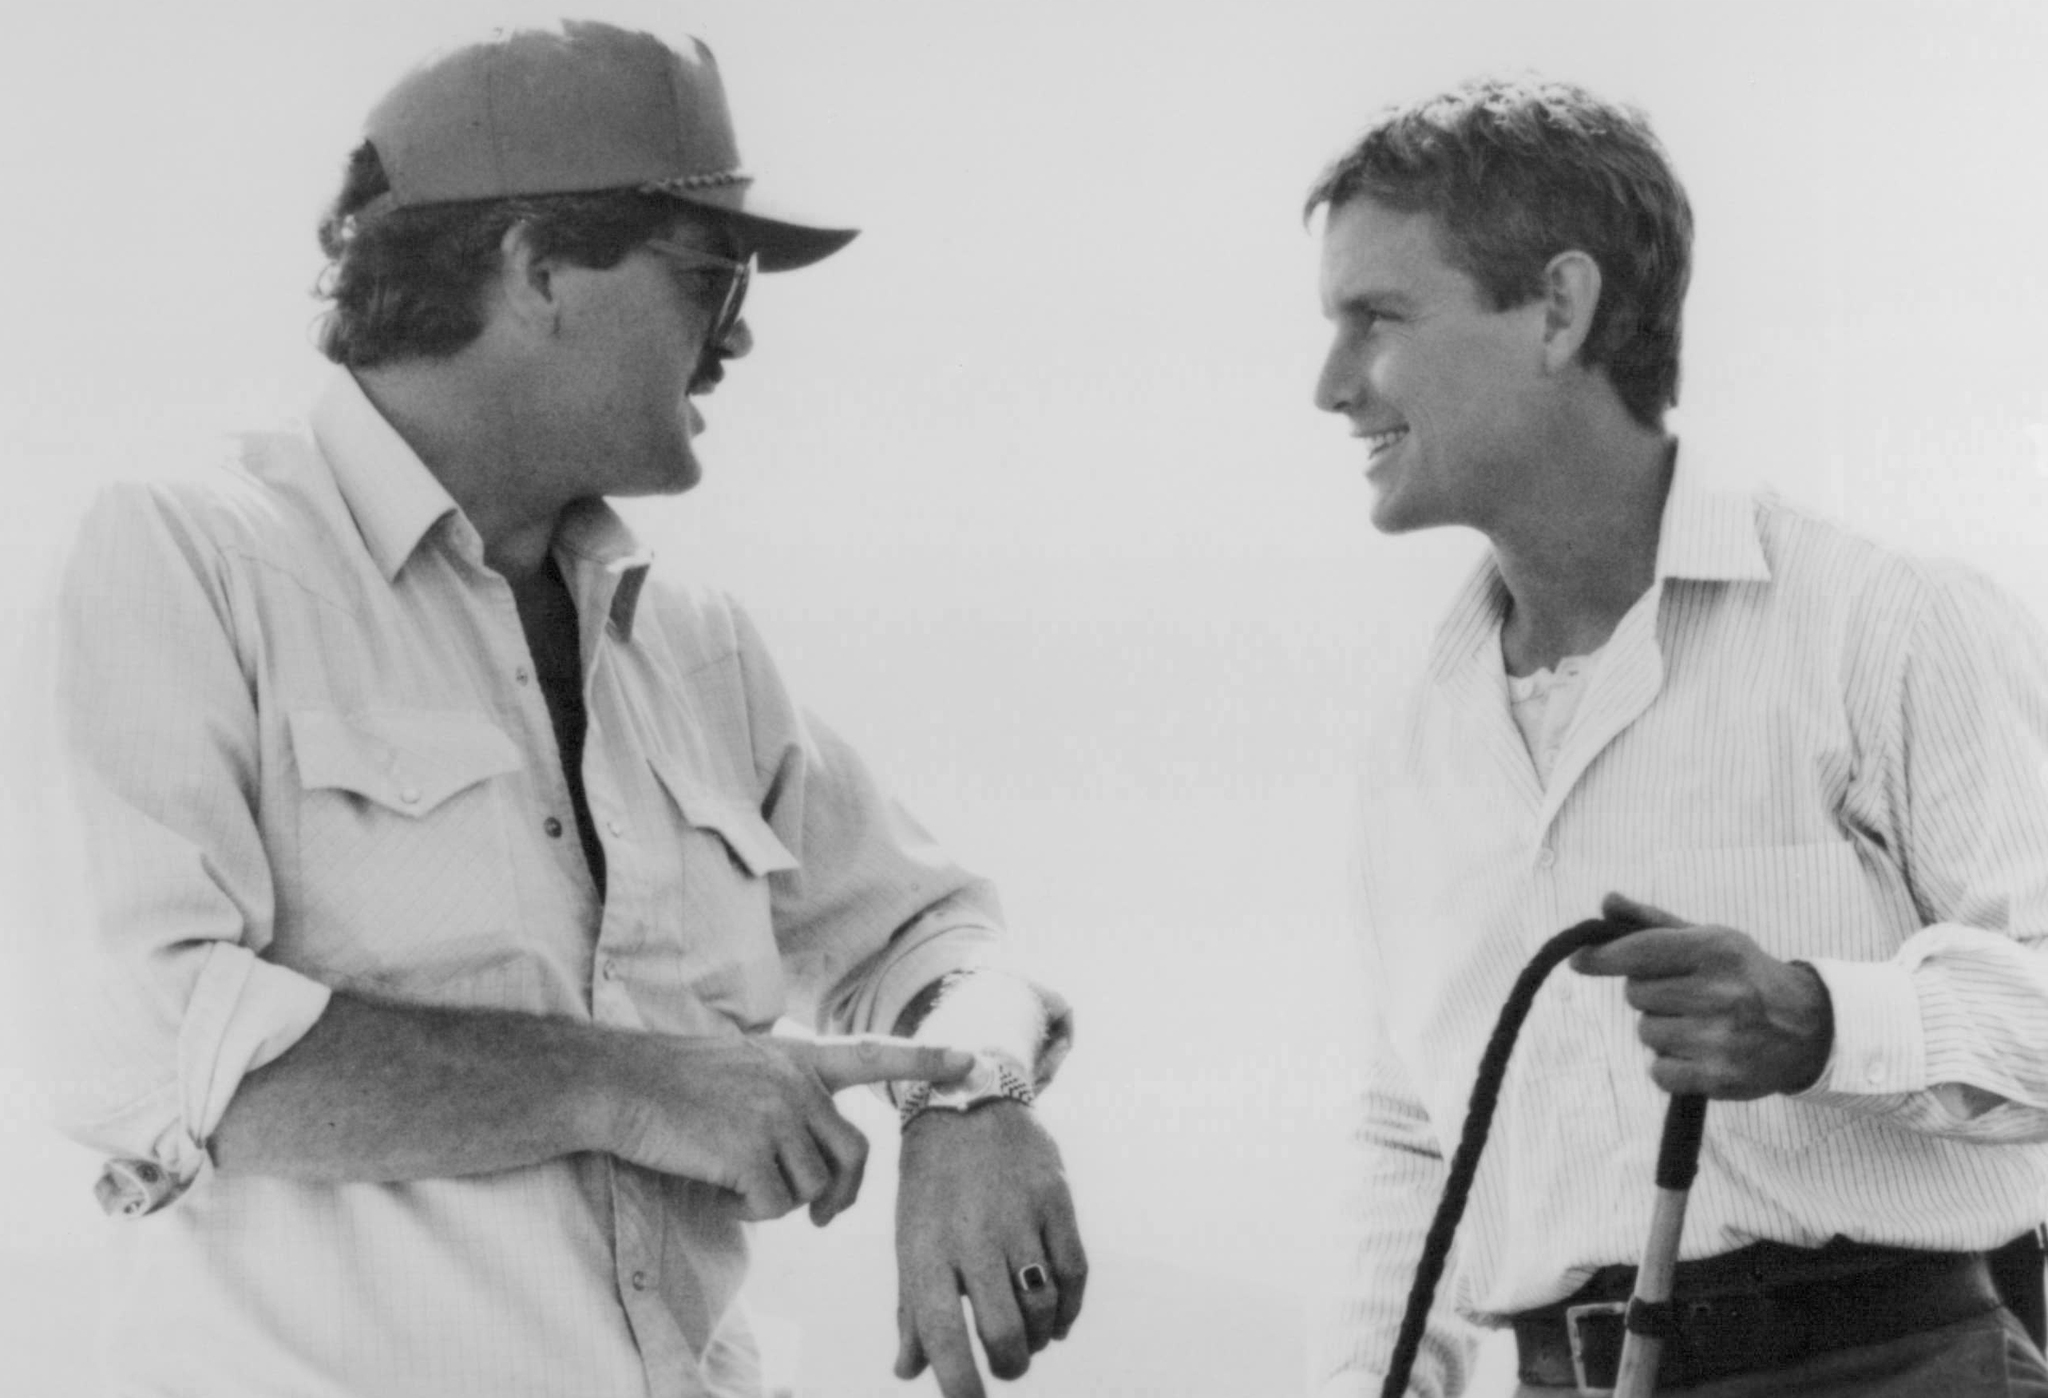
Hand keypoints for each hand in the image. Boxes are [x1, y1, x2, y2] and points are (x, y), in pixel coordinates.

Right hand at [602, 1033, 971, 1224]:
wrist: (620, 1083)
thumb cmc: (674, 1081)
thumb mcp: (745, 1066)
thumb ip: (790, 1093)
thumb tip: (817, 1159)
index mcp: (798, 1056)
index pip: (873, 1054)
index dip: (924, 1058)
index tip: (971, 1060)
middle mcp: (796, 1081)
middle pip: (852, 1155)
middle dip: (841, 1196)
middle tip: (821, 1217)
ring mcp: (775, 1113)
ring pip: (811, 1186)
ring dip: (779, 1201)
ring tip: (735, 1181)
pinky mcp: (749, 1149)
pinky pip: (774, 1205)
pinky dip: (749, 1210)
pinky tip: (719, 1188)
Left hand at [894, 1103, 1085, 1397]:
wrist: (964, 1102)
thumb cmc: (930, 1187)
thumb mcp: (910, 1241)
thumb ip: (910, 1310)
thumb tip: (908, 1372)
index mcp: (925, 1250)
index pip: (945, 1339)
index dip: (963, 1388)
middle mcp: (972, 1234)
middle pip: (1006, 1331)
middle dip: (1011, 1365)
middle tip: (1008, 1365)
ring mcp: (1018, 1214)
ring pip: (1044, 1305)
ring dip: (1040, 1337)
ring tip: (1029, 1338)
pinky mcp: (1057, 1198)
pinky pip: (1075, 1272)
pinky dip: (1070, 1308)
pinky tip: (1057, 1319)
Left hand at [1570, 892, 1834, 1098]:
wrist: (1809, 1028)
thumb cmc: (1746, 976)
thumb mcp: (1711, 938)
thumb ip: (1653, 922)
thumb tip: (1606, 902)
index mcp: (1716, 950)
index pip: (1640, 951)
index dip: (1602, 957)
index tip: (1580, 960)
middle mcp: (1721, 992)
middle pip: (1637, 995)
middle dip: (1650, 994)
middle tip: (1685, 995)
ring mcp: (1722, 1038)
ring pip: (1646, 1033)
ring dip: (1662, 1030)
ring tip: (1699, 1024)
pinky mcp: (1721, 1077)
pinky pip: (1659, 1072)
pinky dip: (1670, 1066)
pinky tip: (1699, 1053)